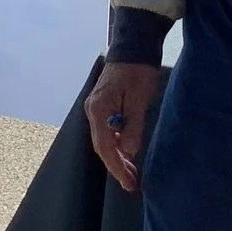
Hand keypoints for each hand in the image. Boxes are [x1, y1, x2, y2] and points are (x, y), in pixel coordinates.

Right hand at [86, 61, 163, 192]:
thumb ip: (133, 125)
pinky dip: (118, 145)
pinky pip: (108, 131)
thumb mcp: (138, 98)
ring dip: (118, 158)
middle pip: (103, 146)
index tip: (128, 182)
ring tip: (132, 174)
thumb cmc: (137, 69)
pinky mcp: (104, 106)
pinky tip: (129, 153)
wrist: (134, 45)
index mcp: (98, 109)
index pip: (106, 146)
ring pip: (105, 140)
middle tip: (132, 184)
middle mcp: (93, 111)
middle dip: (117, 167)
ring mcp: (97, 108)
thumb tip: (130, 151)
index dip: (117, 167)